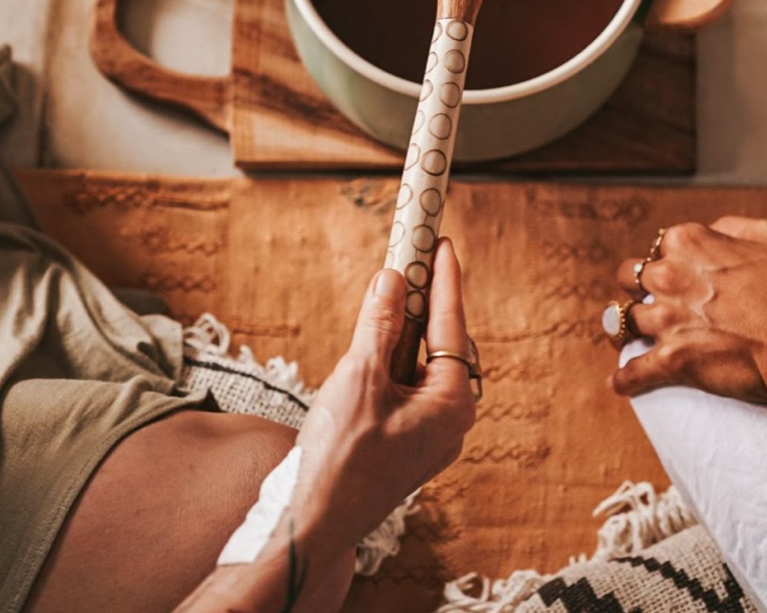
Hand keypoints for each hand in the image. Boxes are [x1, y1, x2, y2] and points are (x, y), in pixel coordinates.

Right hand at [290, 239, 477, 569]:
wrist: (314, 522)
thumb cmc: (341, 457)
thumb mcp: (359, 376)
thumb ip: (378, 324)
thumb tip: (391, 279)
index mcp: (452, 404)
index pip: (451, 325)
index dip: (444, 279)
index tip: (441, 242)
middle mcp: (450, 420)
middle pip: (441, 344)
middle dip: (422, 306)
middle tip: (409, 263)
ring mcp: (429, 435)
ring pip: (421, 366)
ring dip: (401, 335)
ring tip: (381, 304)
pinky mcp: (407, 444)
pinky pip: (407, 388)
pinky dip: (390, 363)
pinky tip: (368, 351)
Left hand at [613, 217, 766, 407]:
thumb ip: (733, 227)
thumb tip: (714, 232)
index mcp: (687, 242)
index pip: (657, 248)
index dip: (666, 262)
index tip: (675, 277)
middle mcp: (668, 276)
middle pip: (628, 279)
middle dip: (636, 290)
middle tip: (648, 302)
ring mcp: (667, 319)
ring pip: (623, 322)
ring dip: (625, 331)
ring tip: (627, 339)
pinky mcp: (671, 360)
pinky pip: (632, 373)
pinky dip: (625, 380)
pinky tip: (621, 384)